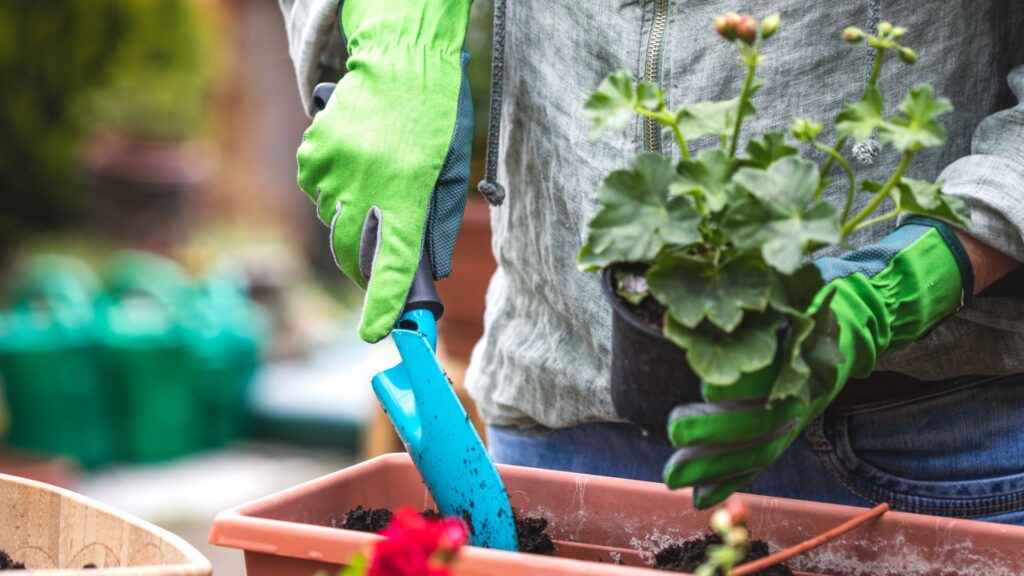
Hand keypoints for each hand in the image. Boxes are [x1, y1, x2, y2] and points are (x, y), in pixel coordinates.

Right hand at [297, 0, 472, 341]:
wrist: (400, 62)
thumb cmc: (434, 119)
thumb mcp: (449, 174)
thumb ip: (436, 225)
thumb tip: (427, 271)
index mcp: (408, 193)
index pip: (395, 264)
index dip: (383, 305)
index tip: (373, 333)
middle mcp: (366, 186)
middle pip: (353, 253)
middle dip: (363, 269)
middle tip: (377, 264)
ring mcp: (334, 169)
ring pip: (333, 222)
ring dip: (350, 222)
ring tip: (374, 187)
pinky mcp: (313, 153)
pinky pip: (318, 192)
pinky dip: (333, 192)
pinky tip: (355, 167)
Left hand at [664, 218, 970, 507]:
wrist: (852, 328)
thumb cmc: (811, 300)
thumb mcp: (796, 288)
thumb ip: (770, 293)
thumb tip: (728, 285)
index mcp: (806, 359)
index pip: (773, 377)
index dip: (742, 386)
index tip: (708, 388)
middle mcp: (802, 395)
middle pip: (760, 424)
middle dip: (715, 433)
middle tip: (673, 430)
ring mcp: (795, 420)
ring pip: (755, 453)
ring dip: (712, 468)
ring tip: (671, 476)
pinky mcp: (786, 434)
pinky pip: (757, 465)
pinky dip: (728, 483)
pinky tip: (697, 498)